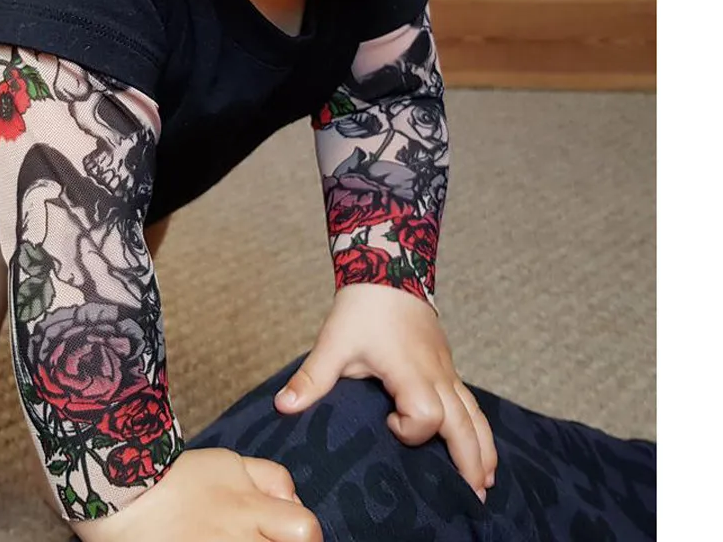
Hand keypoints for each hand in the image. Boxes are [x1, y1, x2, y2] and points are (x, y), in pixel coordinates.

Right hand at [73, 448, 322, 541]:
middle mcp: (239, 541)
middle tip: (268, 541)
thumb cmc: (178, 477)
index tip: (294, 538)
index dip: (307, 537)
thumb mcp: (229, 462)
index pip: (305, 530)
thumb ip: (270, 477)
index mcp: (249, 508)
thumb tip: (296, 502)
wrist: (123, 499)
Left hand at [274, 283, 496, 500]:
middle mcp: (435, 374)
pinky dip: (479, 427)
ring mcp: (446, 370)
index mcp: (409, 371)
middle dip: (470, 460)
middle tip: (474, 499)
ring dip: (483, 448)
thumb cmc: (362, 309)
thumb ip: (312, 378)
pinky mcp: (447, 366)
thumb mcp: (333, 343)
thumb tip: (282, 407)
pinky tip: (481, 447)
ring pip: (475, 413)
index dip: (410, 430)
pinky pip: (471, 402)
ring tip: (486, 483)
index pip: (426, 415)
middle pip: (464, 424)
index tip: (388, 425)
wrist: (388, 269)